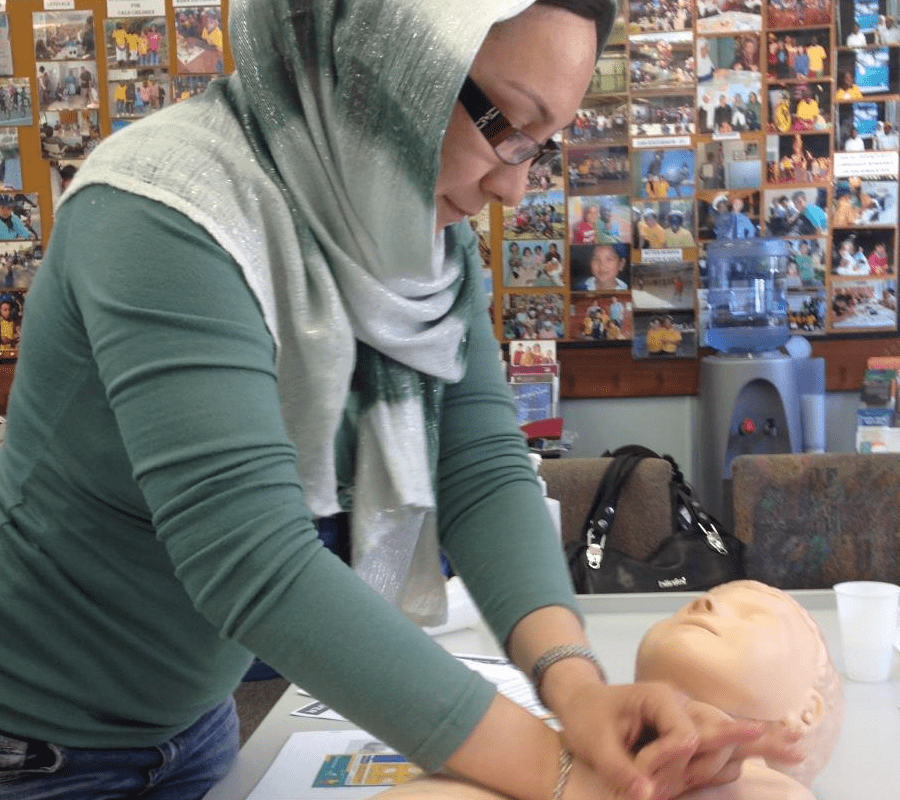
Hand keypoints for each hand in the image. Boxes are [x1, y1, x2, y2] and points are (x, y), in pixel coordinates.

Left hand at [554, 681, 798, 799]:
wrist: (581, 702)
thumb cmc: (586, 717)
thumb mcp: (593, 743)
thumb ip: (621, 770)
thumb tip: (646, 796)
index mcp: (659, 698)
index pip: (685, 737)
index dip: (668, 764)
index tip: (644, 781)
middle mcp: (681, 702)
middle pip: (717, 736)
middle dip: (707, 765)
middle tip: (766, 757)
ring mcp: (688, 713)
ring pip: (727, 739)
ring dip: (746, 748)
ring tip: (795, 746)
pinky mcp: (690, 726)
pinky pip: (725, 737)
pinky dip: (755, 742)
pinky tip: (790, 745)